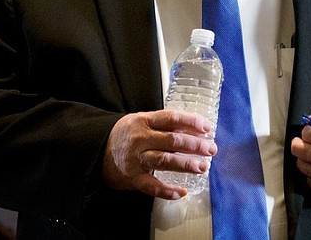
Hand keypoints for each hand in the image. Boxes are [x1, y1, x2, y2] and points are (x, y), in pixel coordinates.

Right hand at [102, 110, 216, 199]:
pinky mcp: (133, 177)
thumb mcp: (144, 121)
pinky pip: (151, 186)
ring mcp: (137, 158)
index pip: (171, 118)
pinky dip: (167, 190)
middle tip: (211, 149)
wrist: (98, 149)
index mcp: (145, 121)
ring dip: (186, 164)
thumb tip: (196, 130)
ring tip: (203, 167)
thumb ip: (166, 125)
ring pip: (165, 161)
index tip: (207, 128)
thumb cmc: (129, 134)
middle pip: (172, 140)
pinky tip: (181, 192)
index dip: (191, 122)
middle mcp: (141, 138)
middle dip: (195, 145)